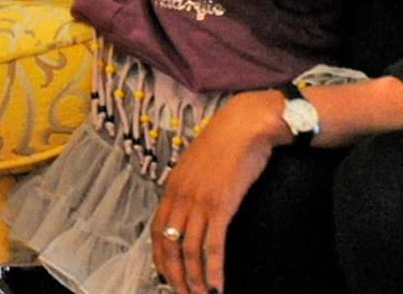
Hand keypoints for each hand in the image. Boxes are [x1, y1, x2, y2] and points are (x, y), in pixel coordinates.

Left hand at [151, 90, 288, 293]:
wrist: (246, 125)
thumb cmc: (226, 144)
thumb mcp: (197, 166)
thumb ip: (189, 188)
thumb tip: (190, 209)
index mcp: (171, 188)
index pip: (156, 232)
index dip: (159, 258)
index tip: (165, 277)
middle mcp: (180, 197)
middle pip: (169, 246)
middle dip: (174, 276)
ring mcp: (199, 202)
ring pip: (190, 252)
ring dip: (193, 280)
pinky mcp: (221, 206)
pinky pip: (213, 247)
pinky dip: (212, 271)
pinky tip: (216, 287)